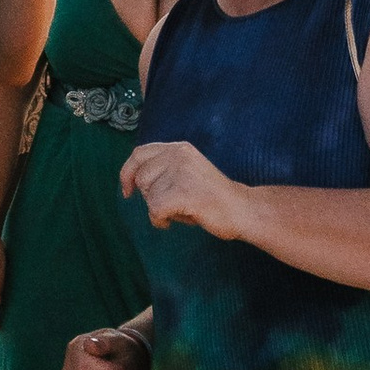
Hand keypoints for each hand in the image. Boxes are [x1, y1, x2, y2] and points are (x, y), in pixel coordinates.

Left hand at [119, 139, 246, 239]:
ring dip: (158, 210)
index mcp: (179, 148)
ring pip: (149, 195)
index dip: (128, 172)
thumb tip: (133, 179)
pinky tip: (171, 222)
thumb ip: (165, 169)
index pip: (140, 153)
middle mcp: (178, 154)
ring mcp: (181, 172)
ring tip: (179, 211)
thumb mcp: (187, 172)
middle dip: (149, 197)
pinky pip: (155, 209)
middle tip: (170, 206)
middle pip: (142, 177)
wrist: (241, 209)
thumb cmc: (212, 197)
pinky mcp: (184, 192)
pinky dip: (159, 220)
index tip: (128, 191)